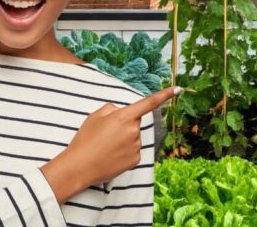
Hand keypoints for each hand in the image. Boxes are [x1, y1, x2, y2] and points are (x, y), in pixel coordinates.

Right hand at [41, 86, 180, 202]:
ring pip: (133, 137)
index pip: (148, 103)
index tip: (177, 89)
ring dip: (124, 140)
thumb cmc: (85, 140)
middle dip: (124, 125)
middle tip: (106, 135)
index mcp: (124, 117)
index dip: (164, 95)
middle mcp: (134, 130)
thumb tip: (122, 112)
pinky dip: (124, 152)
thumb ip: (112, 109)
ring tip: (105, 147)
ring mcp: (136, 146)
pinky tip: (111, 156)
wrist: (79, 167)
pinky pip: (132, 150)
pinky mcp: (135, 160)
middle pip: (134, 123)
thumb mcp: (95, 117)